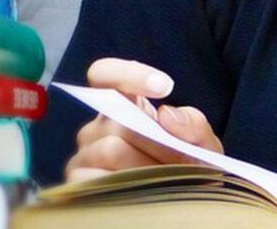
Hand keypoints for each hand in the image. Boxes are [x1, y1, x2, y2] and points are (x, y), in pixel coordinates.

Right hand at [64, 58, 223, 183]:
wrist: (182, 202)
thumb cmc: (189, 168)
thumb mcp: (201, 143)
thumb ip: (193, 124)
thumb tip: (165, 115)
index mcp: (125, 104)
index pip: (105, 73)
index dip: (130, 74)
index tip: (165, 87)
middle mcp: (98, 127)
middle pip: (120, 123)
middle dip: (156, 142)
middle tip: (180, 161)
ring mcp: (83, 157)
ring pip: (110, 150)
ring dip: (145, 167)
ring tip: (165, 180)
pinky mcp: (75, 186)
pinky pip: (95, 181)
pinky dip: (124, 189)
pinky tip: (141, 196)